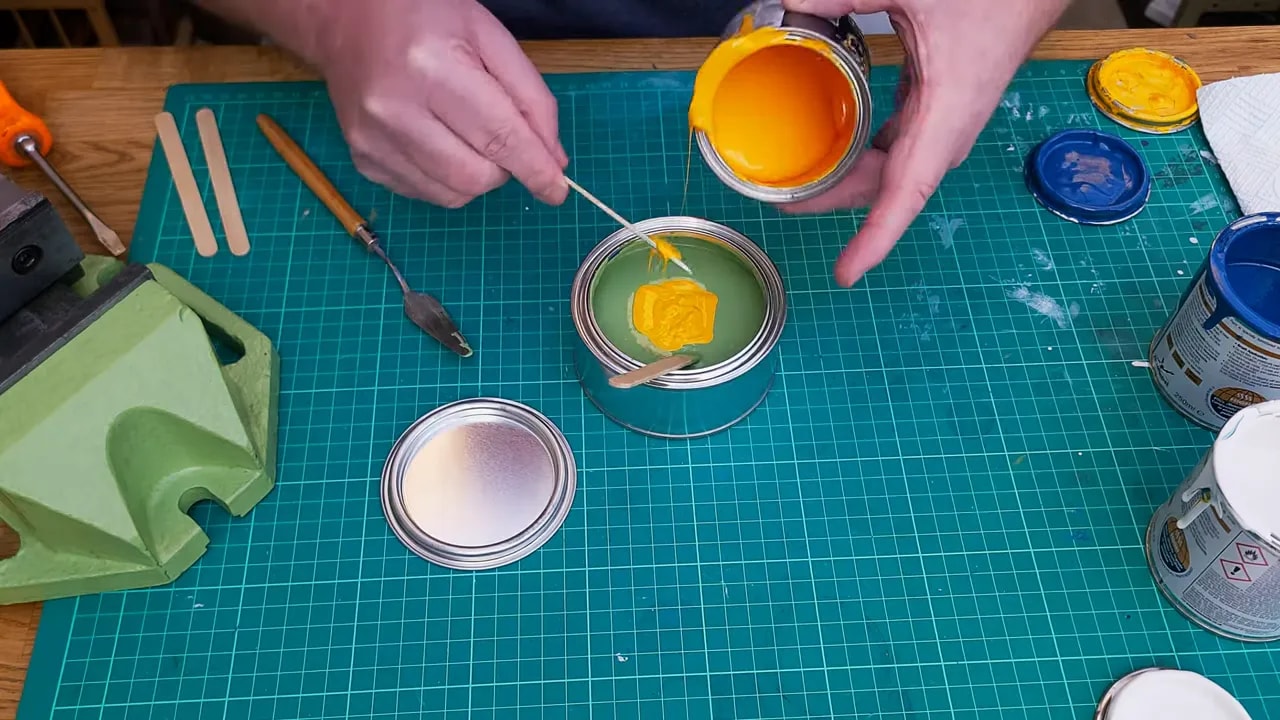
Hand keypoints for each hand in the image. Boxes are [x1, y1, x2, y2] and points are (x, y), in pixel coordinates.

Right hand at [307, 0, 568, 207]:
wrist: (346, 18)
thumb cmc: (424, 17)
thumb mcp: (489, 36)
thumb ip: (529, 97)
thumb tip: (552, 160)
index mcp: (432, 68)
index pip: (499, 138)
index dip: (535, 170)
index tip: (557, 190)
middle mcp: (395, 110)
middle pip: (476, 177)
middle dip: (504, 168)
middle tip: (498, 137)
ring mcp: (373, 140)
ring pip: (453, 194)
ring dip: (476, 177)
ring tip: (465, 133)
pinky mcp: (363, 160)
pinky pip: (425, 193)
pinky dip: (446, 179)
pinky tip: (437, 141)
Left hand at [779, 0, 1070, 286]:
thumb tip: (793, 4)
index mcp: (944, 116)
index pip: (906, 195)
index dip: (875, 238)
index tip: (847, 271)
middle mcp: (945, 133)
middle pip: (882, 186)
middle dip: (833, 197)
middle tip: (781, 195)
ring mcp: (942, 127)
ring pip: (887, 170)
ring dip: (845, 178)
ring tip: (797, 177)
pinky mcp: (936, 112)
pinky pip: (895, 148)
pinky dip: (862, 155)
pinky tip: (833, 145)